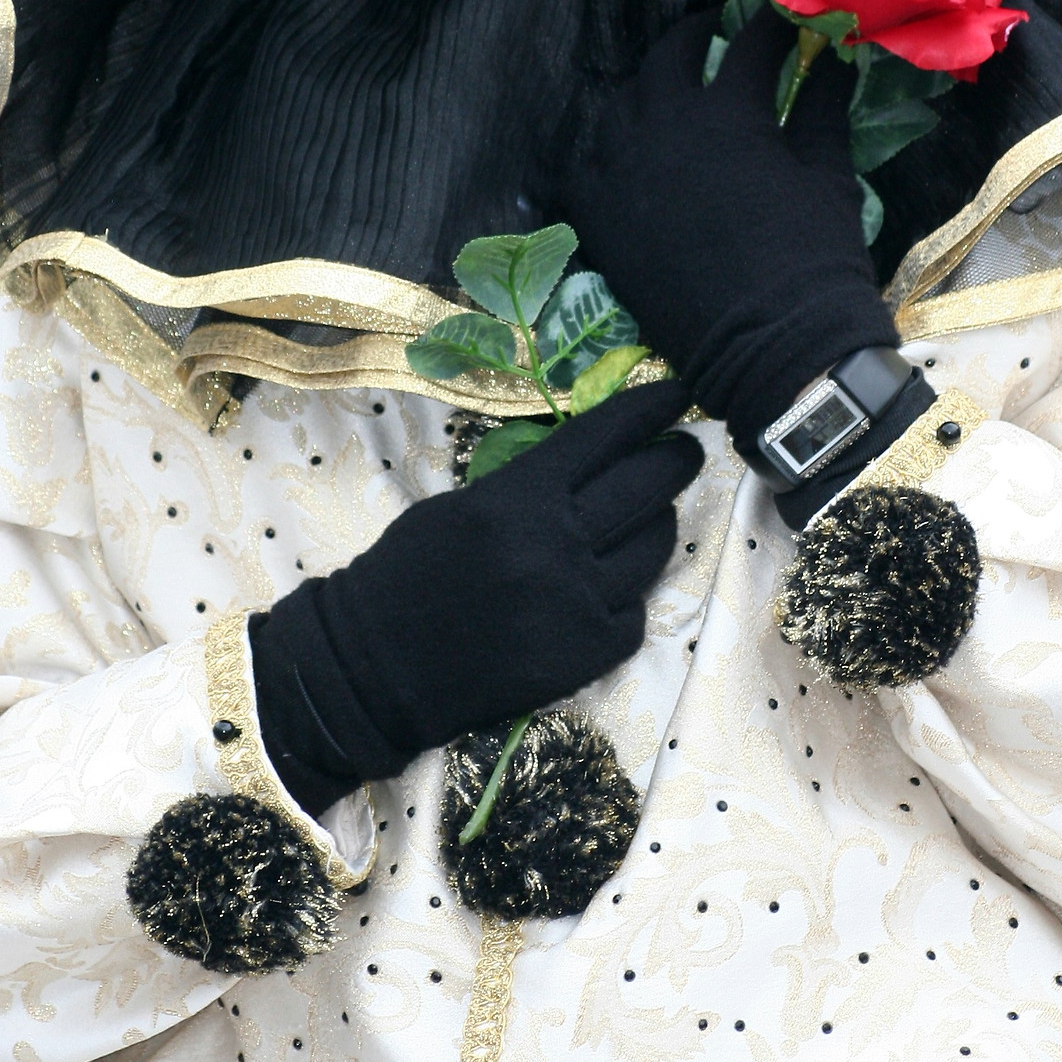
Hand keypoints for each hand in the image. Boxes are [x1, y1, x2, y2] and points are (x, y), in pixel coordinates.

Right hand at [251, 381, 702, 813]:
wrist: (376, 667)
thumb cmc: (408, 575)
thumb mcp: (461, 507)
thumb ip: (529, 486)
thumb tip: (594, 460)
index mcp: (518, 497)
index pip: (604, 435)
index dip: (649, 409)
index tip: (679, 394)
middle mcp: (557, 545)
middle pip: (647, 487)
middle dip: (675, 460)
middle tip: (686, 451)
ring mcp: (578, 603)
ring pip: (654, 550)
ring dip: (660, 525)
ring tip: (654, 515)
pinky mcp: (586, 657)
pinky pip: (635, 614)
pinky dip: (628, 597)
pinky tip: (611, 588)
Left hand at [559, 8, 896, 452]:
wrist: (774, 350)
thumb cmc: (814, 259)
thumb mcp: (828, 175)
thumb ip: (822, 107)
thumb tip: (837, 56)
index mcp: (727, 111)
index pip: (748, 45)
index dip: (768, 28)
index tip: (782, 25)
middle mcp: (662, 127)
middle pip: (668, 59)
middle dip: (692, 38)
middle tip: (711, 38)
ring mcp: (620, 171)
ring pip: (620, 106)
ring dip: (646, 91)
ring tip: (668, 95)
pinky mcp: (596, 217)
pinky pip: (586, 164)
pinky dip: (606, 151)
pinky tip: (626, 153)